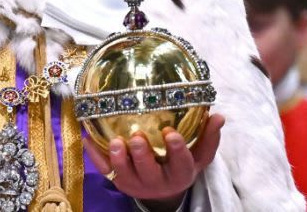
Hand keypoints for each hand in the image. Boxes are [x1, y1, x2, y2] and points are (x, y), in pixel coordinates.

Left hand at [85, 114, 225, 210]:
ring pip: (124, 174)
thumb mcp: (200, 155)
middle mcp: (157, 182)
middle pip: (148, 172)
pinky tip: (88, 137)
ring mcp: (135, 184)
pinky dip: (95, 155)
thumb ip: (209, 136)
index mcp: (180, 173)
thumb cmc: (182, 165)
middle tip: (137, 138)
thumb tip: (219, 115)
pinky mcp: (118, 181)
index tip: (171, 133)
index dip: (175, 150)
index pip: (180, 163)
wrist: (164, 190)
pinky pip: (104, 170)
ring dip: (118, 158)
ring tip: (115, 141)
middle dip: (142, 155)